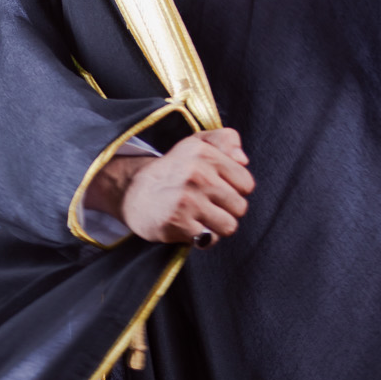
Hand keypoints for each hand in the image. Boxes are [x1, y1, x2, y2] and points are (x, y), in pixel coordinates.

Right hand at [86, 128, 253, 244]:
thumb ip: (225, 140)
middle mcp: (198, 175)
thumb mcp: (197, 143)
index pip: (247, 184)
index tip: (219, 188)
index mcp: (205, 154)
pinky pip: (209, 239)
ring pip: (229, 225)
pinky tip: (189, 226)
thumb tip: (244, 159)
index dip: (236, 189)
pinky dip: (202, 237)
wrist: (134, 192)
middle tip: (208, 204)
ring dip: (217, 226)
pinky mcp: (178, 223)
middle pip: (240, 207)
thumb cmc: (173, 168)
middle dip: (227, 210)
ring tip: (201, 217)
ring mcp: (188, 200)